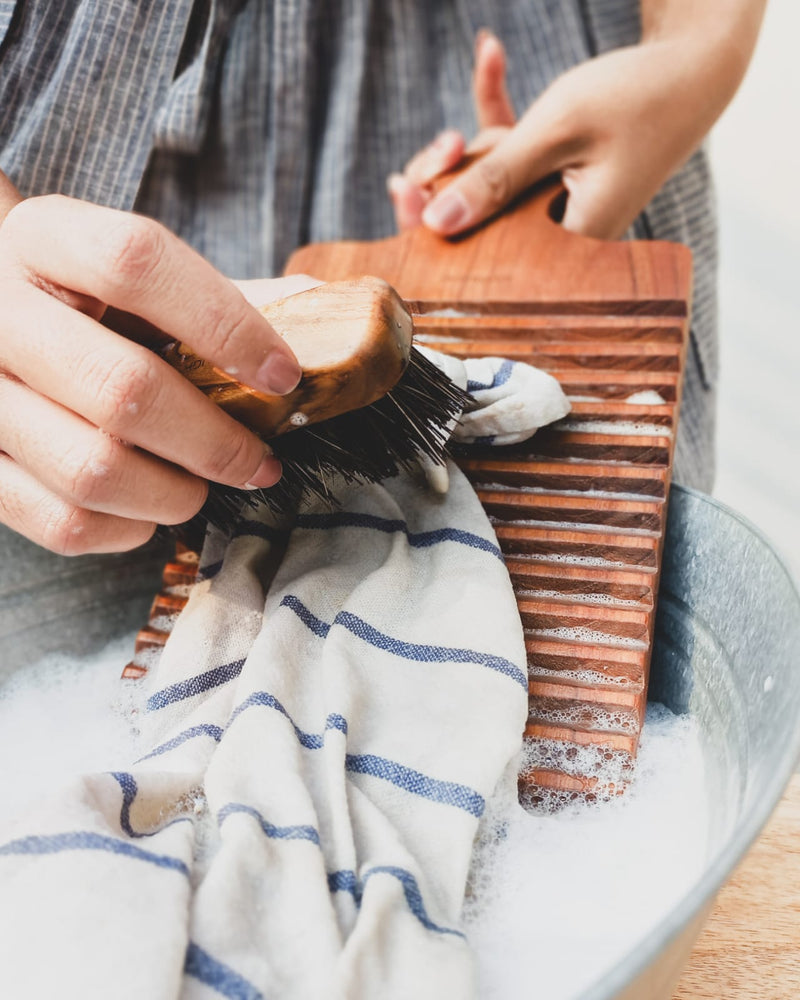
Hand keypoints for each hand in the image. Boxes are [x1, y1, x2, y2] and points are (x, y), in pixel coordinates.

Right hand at [0, 194, 308, 554]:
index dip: (224, 324)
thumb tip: (302, 359)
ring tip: (203, 486)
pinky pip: (62, 523)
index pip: (137, 264)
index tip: (282, 375)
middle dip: (214, 441)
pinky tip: (150, 509)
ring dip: (174, 494)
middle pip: (121, 388)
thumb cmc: (84, 305)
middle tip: (259, 462)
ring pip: (92, 469)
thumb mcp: (127, 276)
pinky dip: (125, 530)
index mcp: (47, 240)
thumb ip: (203, 302)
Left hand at [388, 28, 745, 238]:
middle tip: (438, 145)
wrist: (698, 66)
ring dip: (475, 136)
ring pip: (488, 184)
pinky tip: (491, 51)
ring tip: (490, 58)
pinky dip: (497, 109)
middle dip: (448, 174)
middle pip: (476, 222)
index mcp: (565, 244)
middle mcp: (558, 234)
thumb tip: (435, 224)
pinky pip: (511, 152)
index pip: (483, 257)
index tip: (404, 188)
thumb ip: (495, 178)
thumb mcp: (555, 133)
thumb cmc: (636, 96)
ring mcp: (555, 204)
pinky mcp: (557, 175)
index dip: (434, 228)